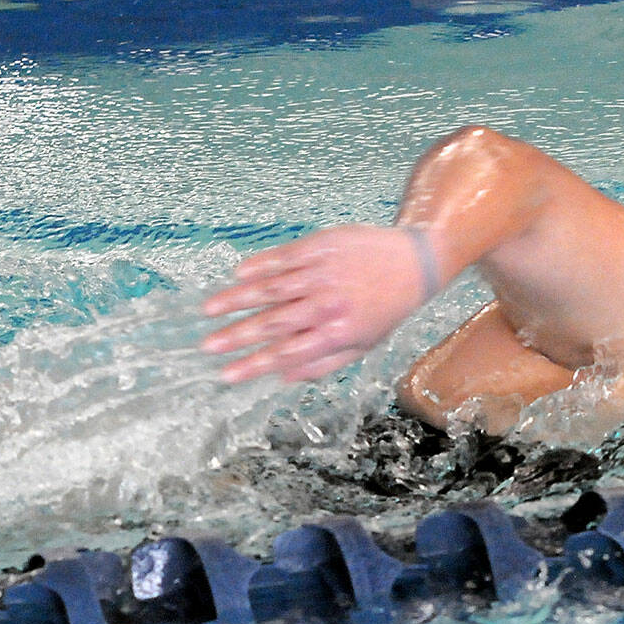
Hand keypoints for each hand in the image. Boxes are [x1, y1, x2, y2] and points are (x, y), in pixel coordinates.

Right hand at [201, 225, 431, 382]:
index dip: (254, 365)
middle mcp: (328, 304)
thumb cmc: (387, 309)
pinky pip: (284, 257)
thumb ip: (323, 363)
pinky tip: (237, 275)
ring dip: (237, 299)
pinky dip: (259, 265)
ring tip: (209, 310)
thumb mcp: (364, 345)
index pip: (287, 353)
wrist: (416, 263)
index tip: (226, 375)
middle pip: (273, 323)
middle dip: (236, 336)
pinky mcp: (322, 246)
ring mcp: (323, 273)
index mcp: (338, 333)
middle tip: (207, 346)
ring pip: (272, 288)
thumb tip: (282, 376)